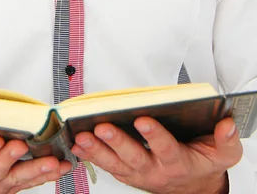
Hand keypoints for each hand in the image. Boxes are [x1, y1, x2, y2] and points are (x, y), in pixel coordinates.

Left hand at [71, 116, 241, 193]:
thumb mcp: (224, 154)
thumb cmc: (204, 162)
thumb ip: (226, 141)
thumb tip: (226, 125)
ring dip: (98, 150)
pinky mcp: (127, 173)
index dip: (155, 136)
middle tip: (102, 128)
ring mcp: (139, 173)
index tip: (143, 120)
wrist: (193, 185)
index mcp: (179, 163)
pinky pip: (108, 166)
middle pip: (135, 157)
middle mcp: (156, 170)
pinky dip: (92, 156)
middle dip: (117, 142)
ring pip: (116, 163)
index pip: (166, 149)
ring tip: (82, 136)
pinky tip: (78, 144)